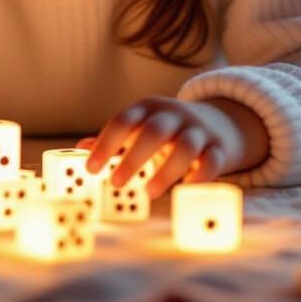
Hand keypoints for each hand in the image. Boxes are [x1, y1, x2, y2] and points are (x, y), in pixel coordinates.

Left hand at [76, 96, 249, 198]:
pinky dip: (200, 175)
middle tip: (116, 182)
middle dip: (133, 157)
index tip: (90, 168)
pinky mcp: (219, 148)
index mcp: (148, 108)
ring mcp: (198, 130)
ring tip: (150, 193)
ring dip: (166, 170)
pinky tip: (186, 190)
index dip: (106, 143)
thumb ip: (115, 138)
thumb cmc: (168, 130)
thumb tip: (81, 148)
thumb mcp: (141, 126)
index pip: (123, 120)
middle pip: (154, 131)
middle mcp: (174, 115)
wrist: (218, 122)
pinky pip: (212, 160)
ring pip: (185, 146)